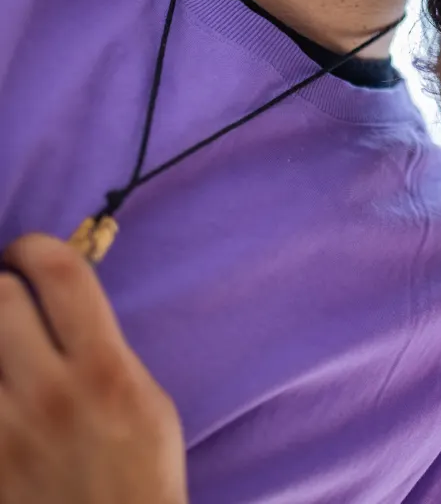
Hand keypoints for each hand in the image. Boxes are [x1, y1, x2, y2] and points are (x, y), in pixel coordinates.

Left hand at [0, 233, 187, 503]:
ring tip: (0, 340)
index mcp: (103, 370)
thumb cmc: (142, 473)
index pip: (60, 274)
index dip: (36, 246)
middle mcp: (47, 393)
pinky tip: (2, 385)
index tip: (28, 252)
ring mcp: (3, 431)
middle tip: (5, 294)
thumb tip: (65, 306)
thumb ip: (107, 351)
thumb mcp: (148, 400)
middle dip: (0, 285)